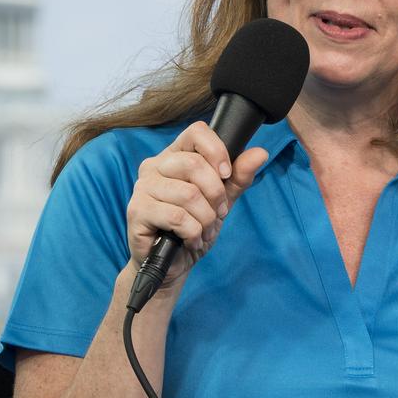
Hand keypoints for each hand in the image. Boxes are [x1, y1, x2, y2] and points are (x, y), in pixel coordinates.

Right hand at [126, 121, 268, 292]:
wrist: (172, 265)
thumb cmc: (193, 228)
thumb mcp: (222, 201)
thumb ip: (238, 177)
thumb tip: (260, 153)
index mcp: (174, 156)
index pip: (196, 132)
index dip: (217, 151)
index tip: (226, 175)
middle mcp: (154, 166)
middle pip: (195, 164)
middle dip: (216, 195)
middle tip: (218, 213)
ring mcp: (142, 187)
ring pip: (188, 194)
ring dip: (206, 219)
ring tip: (204, 231)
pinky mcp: (137, 211)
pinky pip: (177, 217)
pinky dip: (193, 233)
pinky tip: (190, 240)